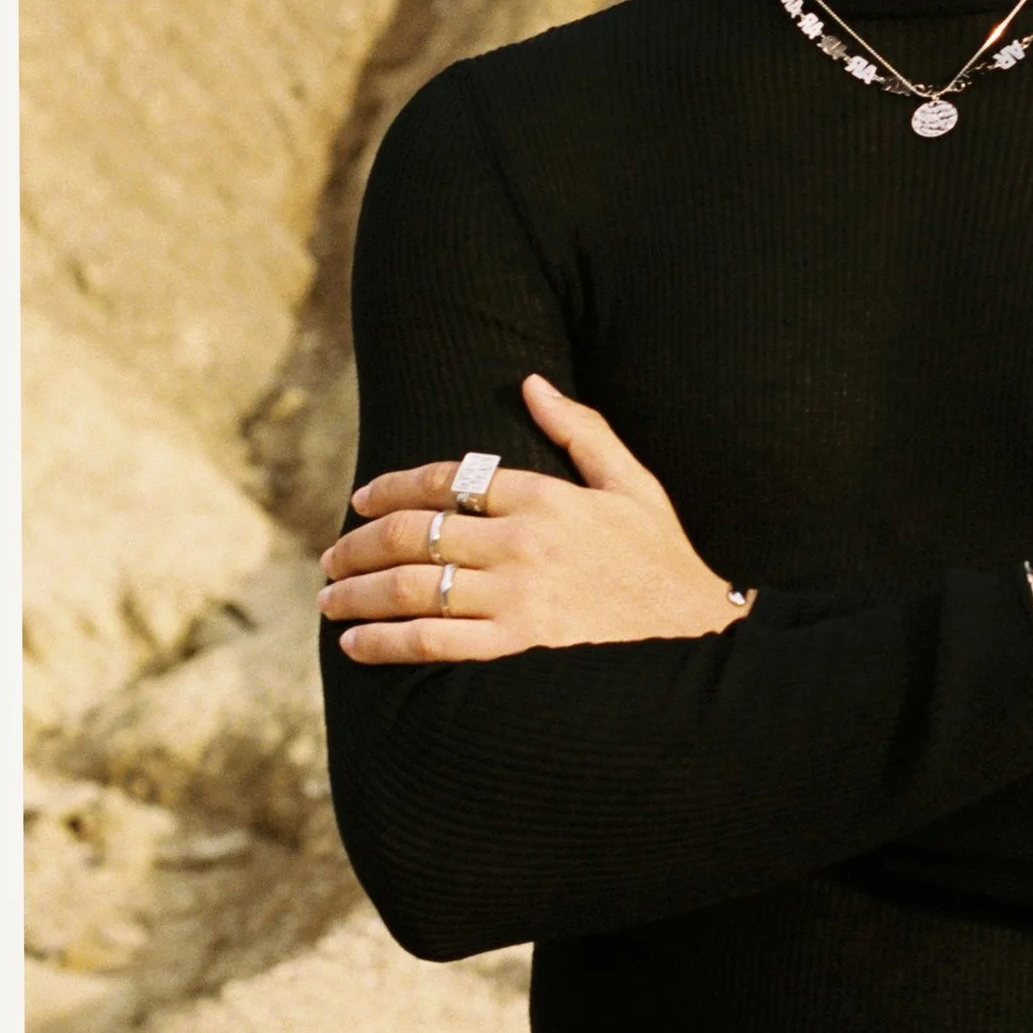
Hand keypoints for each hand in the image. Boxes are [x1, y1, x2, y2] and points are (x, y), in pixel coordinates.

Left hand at [319, 375, 744, 663]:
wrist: (702, 648)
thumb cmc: (665, 566)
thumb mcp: (635, 487)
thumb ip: (582, 431)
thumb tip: (532, 383)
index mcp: (547, 497)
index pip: (448, 480)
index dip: (392, 487)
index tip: (361, 500)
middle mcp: (523, 542)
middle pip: (413, 532)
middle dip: (357, 544)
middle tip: (330, 558)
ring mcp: (516, 598)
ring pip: (410, 586)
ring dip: (357, 592)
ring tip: (331, 599)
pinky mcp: (516, 649)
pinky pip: (430, 641)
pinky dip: (384, 642)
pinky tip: (357, 644)